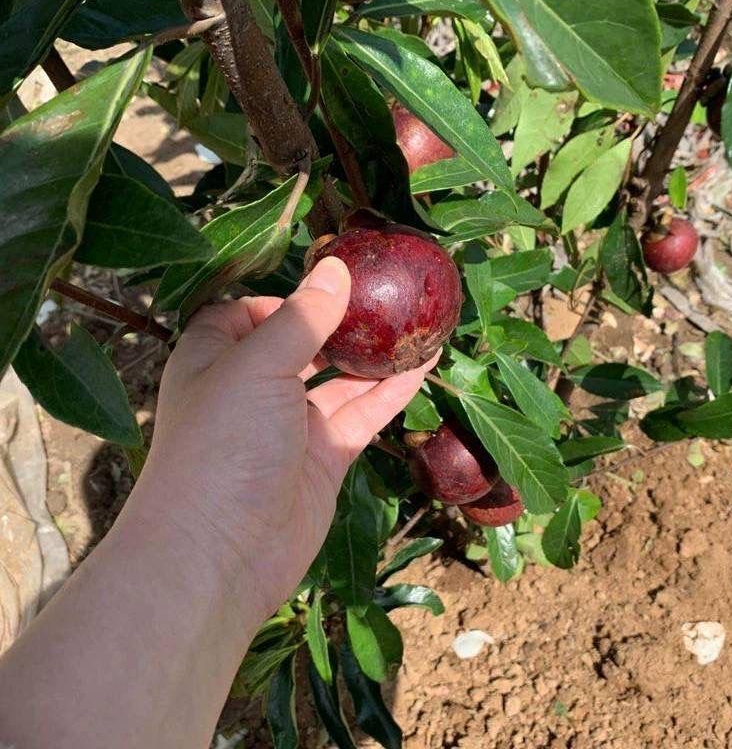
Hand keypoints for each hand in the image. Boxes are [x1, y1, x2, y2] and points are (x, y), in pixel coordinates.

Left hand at [128, 257, 435, 620]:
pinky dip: (389, 392)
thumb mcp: (258, 365)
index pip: (247, 313)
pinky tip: (423, 366)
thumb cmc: (224, 443)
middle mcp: (252, 388)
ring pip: (338, 379)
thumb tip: (335, 268)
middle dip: (340, 323)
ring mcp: (290, 425)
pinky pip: (361, 414)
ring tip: (417, 324)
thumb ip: (302, 318)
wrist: (221, 553)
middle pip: (301, 344)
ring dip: (373, 356)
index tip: (329, 284)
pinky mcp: (323, 457)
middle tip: (386, 297)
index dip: (284, 297)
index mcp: (217, 358)